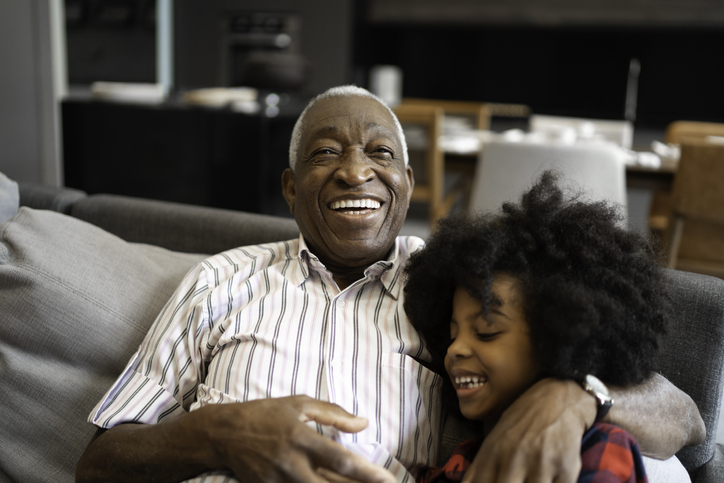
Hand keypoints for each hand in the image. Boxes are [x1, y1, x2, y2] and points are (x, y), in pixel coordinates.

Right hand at [201, 395, 395, 482]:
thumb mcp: (300, 404)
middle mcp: (292, 463)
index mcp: (302, 437)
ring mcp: (279, 480)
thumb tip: (363, 423)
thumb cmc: (266, 414)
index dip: (367, 472)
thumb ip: (334, 414)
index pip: (340, 459)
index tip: (388, 479)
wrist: (224, 433)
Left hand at [462, 378, 595, 482]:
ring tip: (530, 478)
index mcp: (493, 451)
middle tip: (511, 480)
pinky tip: (549, 480)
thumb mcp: (495, 437)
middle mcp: (514, 457)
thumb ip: (481, 466)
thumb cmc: (523, 420)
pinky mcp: (566, 468)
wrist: (559, 397)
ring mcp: (540, 464)